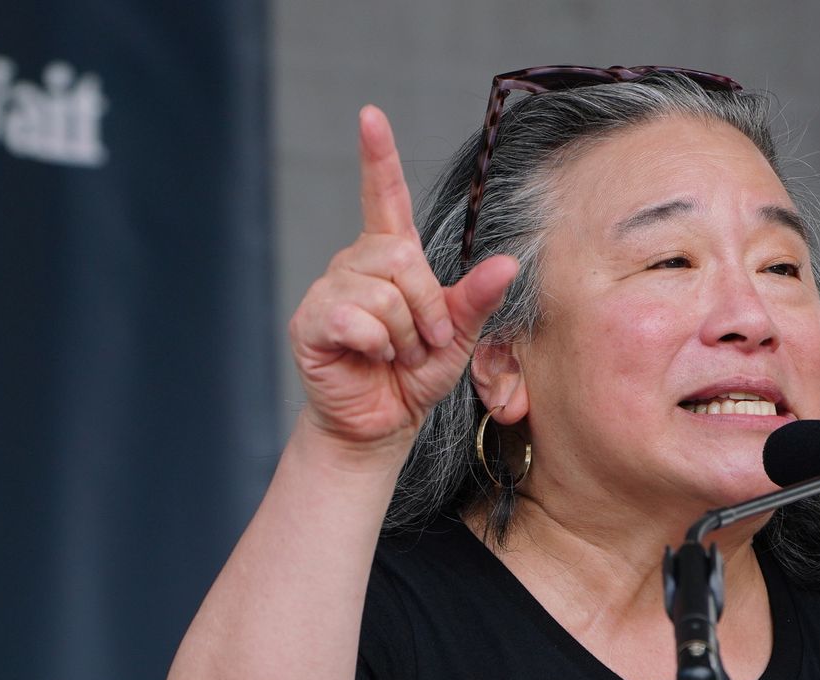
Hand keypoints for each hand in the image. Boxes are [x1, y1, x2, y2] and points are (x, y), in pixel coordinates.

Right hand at [288, 105, 519, 452]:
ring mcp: (328, 290)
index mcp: (390, 258)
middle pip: (399, 256)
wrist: (381, 424)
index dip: (378, 157)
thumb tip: (509, 263)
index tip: (371, 116)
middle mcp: (355, 264)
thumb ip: (476, 299)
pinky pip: (355, 318)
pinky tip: (370, 359)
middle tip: (423, 343)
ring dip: (402, 334)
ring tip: (394, 355)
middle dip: (426, 307)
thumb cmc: (414, 376)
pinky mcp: (310, 321)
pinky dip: (375, 346)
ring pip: (382, 292)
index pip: (383, 197)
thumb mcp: (458, 336)